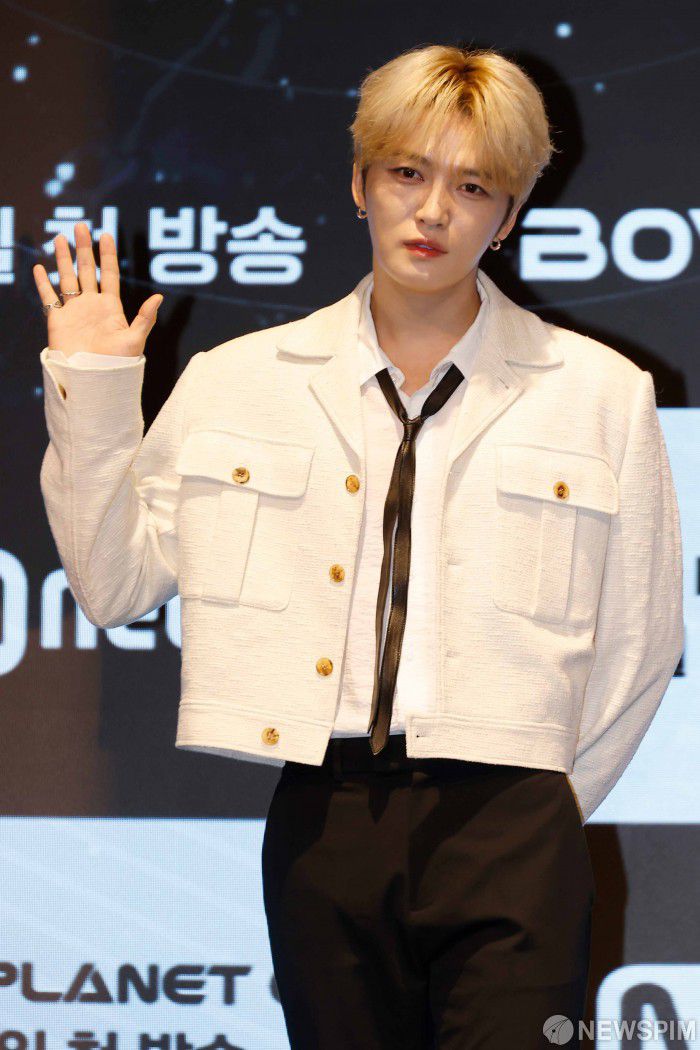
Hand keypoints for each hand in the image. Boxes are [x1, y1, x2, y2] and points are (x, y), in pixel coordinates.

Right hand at [32, 221, 162, 358]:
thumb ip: (145, 318)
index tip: (106, 235)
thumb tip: (159, 297)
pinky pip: (49, 298)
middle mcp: (92, 306)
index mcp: (111, 307)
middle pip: (87, 271)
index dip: (107, 255)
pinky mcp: (58, 321)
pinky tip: (40, 268)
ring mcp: (74, 312)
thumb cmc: (117, 365)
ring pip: (67, 279)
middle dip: (84, 249)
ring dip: (64, 259)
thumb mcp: (135, 340)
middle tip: (81, 226)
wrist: (93, 381)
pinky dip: (43, 283)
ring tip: (60, 238)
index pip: (109, 274)